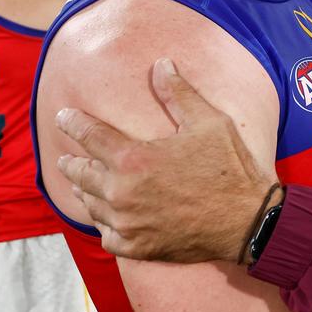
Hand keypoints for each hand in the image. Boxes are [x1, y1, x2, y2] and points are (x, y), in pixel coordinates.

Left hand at [55, 58, 274, 262]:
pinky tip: (105, 217)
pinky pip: (106, 235)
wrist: (248, 221)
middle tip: (66, 158)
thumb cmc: (230, 168)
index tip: (63, 117)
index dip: (73, 123)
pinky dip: (102, 223)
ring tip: (82, 184)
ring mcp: (128, 223)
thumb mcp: (208, 122)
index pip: (89, 136)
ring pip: (91, 205)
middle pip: (82, 174)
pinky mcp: (138, 246)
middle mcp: (122, 193)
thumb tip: (161, 64)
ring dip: (84, 191)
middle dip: (72, 162)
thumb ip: (178, 93)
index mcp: (134, 159)